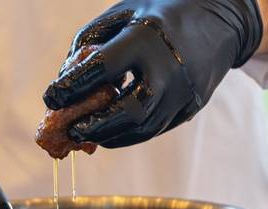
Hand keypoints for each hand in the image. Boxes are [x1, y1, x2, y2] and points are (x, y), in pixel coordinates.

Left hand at [42, 0, 262, 147]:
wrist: (218, 19)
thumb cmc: (157, 15)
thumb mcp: (121, 14)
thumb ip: (88, 43)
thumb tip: (65, 84)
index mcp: (146, 36)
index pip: (101, 69)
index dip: (71, 86)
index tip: (50, 97)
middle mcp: (168, 67)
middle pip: (127, 112)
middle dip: (93, 125)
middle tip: (69, 130)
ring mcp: (184, 92)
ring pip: (141, 129)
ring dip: (109, 135)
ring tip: (86, 133)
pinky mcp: (192, 107)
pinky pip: (155, 128)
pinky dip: (128, 134)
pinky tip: (111, 131)